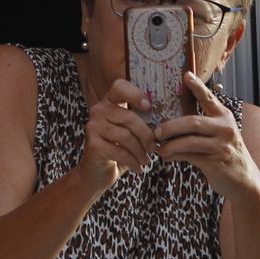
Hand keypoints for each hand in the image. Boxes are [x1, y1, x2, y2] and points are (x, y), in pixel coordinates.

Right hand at [76, 77, 157, 192]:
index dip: (135, 94)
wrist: (96, 172)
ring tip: (146, 160)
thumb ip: (141, 121)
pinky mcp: (93, 145)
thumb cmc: (118, 149)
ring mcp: (93, 127)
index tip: (149, 107)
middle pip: (129, 117)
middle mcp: (98, 111)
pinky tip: (139, 168)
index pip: (120, 87)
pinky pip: (120, 152)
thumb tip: (166, 122)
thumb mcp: (129, 132)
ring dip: (141, 152)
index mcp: (108, 102)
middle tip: (154, 148)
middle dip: (146, 135)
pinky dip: (133, 162)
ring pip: (126, 136)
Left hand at [154, 73, 259, 199]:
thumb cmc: (226, 153)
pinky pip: (190, 156)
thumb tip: (170, 121)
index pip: (209, 98)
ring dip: (169, 145)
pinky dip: (174, 156)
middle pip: (192, 122)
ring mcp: (222, 145)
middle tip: (155, 131)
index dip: (197, 86)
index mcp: (224, 116)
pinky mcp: (216, 162)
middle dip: (170, 126)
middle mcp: (225, 128)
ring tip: (157, 147)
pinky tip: (166, 157)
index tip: (185, 75)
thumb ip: (202, 125)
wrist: (245, 180)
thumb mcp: (220, 134)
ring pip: (189, 141)